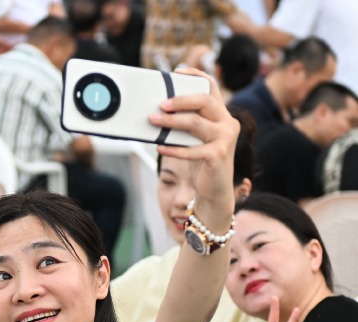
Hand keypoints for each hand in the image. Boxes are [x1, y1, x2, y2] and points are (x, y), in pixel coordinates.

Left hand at [150, 68, 238, 225]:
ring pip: (196, 123)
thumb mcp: (194, 139)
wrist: (214, 190)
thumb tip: (158, 113)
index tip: (178, 71)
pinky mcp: (217, 156)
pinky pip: (191, 149)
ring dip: (171, 122)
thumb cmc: (201, 161)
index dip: (196, 75)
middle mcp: (228, 123)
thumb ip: (185, 125)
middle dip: (180, 100)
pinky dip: (172, 148)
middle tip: (160, 104)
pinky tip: (158, 147)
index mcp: (222, 115)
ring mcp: (225, 139)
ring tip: (153, 121)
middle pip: (204, 101)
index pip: (211, 88)